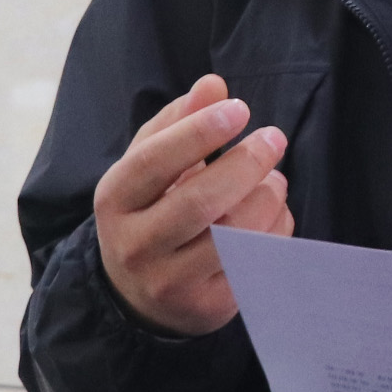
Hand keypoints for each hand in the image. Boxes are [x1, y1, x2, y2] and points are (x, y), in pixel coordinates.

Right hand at [91, 73, 293, 335]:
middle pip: (199, 203)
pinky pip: (256, 263)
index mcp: (115, 199)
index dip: (198, 132)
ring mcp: (171, 282)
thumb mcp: (150, 163)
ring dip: (266, 198)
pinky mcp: (208, 307)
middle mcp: (136, 245)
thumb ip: (178, 121)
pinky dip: (276, 230)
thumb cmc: (150, 210)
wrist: (139, 294)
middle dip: (245, 165)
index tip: (238, 109)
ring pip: (233, 237)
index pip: (153, 162)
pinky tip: (274, 214)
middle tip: (273, 138)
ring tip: (274, 178)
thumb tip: (214, 84)